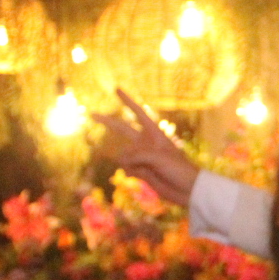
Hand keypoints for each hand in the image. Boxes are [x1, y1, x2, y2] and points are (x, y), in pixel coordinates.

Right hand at [93, 87, 200, 206]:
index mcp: (154, 133)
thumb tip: (120, 160)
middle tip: (91, 114)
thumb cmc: (178, 169)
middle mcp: (146, 142)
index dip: (127, 101)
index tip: (116, 89)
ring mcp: (142, 157)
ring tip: (148, 170)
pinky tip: (144, 177)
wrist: (188, 190)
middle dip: (107, 121)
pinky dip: (132, 172)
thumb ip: (137, 155)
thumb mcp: (158, 157)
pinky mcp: (140, 171)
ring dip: (130, 162)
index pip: (138, 112)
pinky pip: (126, 168)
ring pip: (123, 155)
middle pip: (122, 129)